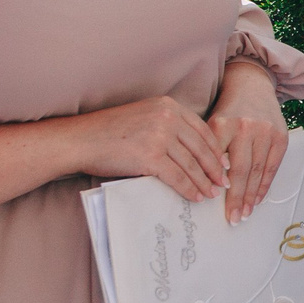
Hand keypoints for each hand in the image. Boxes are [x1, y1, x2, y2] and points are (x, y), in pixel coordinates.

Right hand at [67, 94, 228, 203]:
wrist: (80, 140)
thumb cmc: (108, 132)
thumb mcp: (144, 118)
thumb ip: (167, 127)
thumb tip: (191, 151)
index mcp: (168, 105)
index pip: (202, 130)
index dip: (215, 150)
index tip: (223, 164)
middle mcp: (167, 117)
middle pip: (200, 148)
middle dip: (214, 168)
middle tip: (222, 183)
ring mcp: (159, 136)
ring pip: (191, 164)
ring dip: (204, 182)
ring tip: (211, 193)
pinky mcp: (150, 156)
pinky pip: (177, 177)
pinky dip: (189, 189)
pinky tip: (195, 197)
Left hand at [208, 60, 289, 222]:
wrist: (252, 86)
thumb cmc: (228, 110)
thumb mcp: (211, 123)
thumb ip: (210, 149)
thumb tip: (207, 183)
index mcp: (222, 124)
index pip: (217, 160)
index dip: (215, 182)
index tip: (211, 201)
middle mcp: (246, 128)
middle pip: (240, 169)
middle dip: (235, 197)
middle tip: (232, 217)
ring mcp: (266, 132)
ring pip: (257, 171)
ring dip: (251, 196)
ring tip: (244, 213)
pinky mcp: (281, 137)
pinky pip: (272, 167)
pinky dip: (264, 185)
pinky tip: (257, 199)